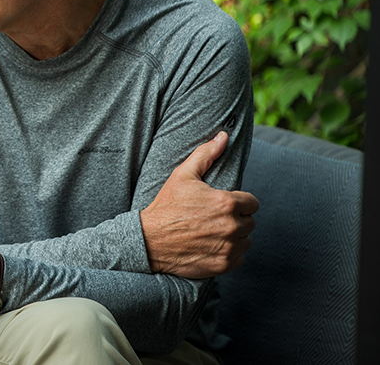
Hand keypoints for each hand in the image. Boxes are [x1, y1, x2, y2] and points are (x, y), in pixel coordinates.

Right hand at [140, 132, 259, 277]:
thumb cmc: (167, 205)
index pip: (252, 203)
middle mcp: (231, 226)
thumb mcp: (183, 175)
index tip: (223, 204)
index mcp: (227, 203)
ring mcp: (228, 248)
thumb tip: (223, 136)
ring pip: (247, 240)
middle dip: (237, 219)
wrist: (149, 240)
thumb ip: (206, 154)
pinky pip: (240, 258)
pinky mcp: (223, 265)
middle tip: (215, 218)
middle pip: (250, 222)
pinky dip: (230, 253)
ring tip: (214, 232)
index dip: (239, 202)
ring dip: (236, 237)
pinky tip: (213, 245)